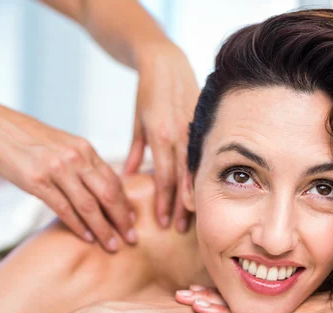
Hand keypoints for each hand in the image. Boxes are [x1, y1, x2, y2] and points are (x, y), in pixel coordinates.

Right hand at [0, 113, 136, 251]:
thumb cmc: (31, 141)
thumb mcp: (65, 145)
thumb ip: (83, 165)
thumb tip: (101, 188)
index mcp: (85, 150)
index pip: (114, 181)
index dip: (126, 203)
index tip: (134, 220)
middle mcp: (76, 159)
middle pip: (108, 195)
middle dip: (122, 219)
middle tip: (132, 238)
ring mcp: (58, 170)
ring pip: (89, 206)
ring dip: (103, 228)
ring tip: (112, 245)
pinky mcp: (38, 181)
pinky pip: (63, 209)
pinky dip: (78, 226)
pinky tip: (87, 238)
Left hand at [124, 40, 199, 232]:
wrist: (165, 62)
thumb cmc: (148, 92)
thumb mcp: (137, 122)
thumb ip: (134, 150)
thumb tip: (127, 177)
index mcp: (159, 134)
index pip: (162, 176)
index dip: (162, 201)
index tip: (161, 222)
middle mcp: (178, 134)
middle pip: (180, 178)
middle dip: (179, 206)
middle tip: (179, 230)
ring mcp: (193, 129)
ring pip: (195, 169)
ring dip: (192, 194)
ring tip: (192, 216)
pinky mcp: (202, 124)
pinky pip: (203, 154)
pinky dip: (202, 173)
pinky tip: (204, 189)